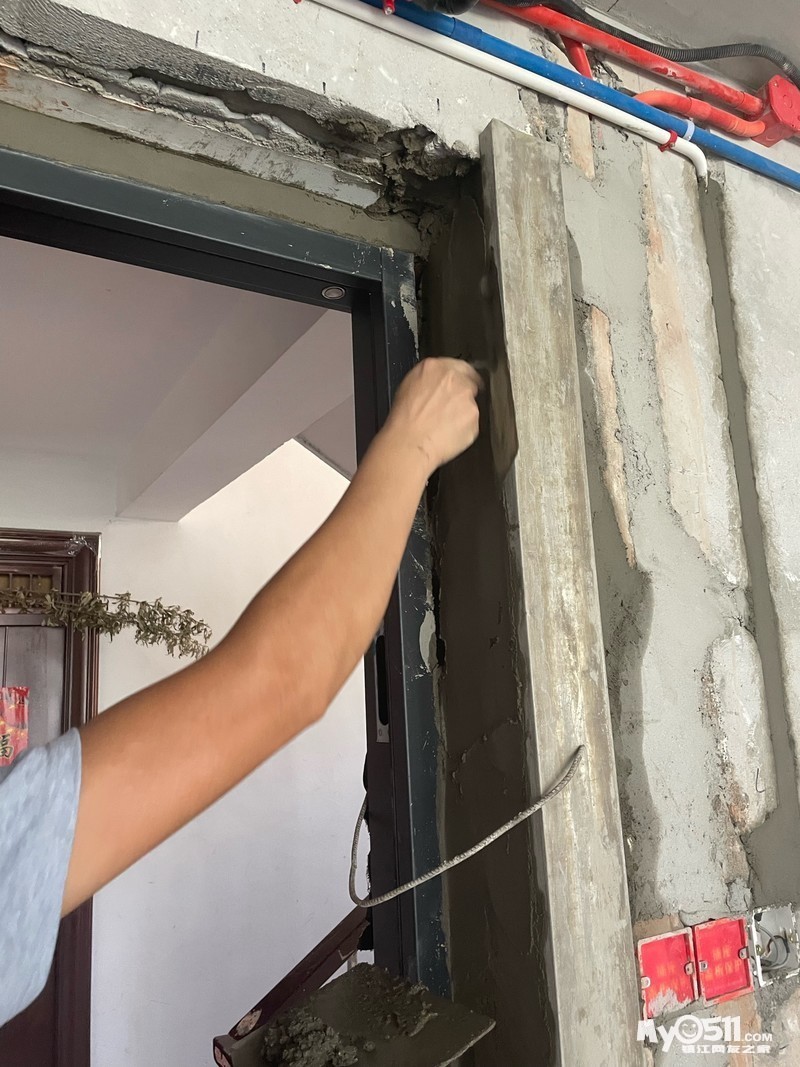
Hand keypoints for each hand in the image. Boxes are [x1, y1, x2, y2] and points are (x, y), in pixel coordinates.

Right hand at [382, 358, 481, 475]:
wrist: (410, 441)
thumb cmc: (403, 419)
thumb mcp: (408, 387)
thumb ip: (428, 378)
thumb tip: (435, 383)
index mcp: (435, 367)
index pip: (459, 365)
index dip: (460, 377)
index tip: (460, 385)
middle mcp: (455, 380)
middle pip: (468, 385)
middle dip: (460, 397)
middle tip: (445, 411)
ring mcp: (467, 399)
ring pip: (470, 405)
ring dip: (461, 414)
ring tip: (441, 425)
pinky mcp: (474, 417)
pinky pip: (471, 423)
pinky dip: (463, 428)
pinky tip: (446, 433)